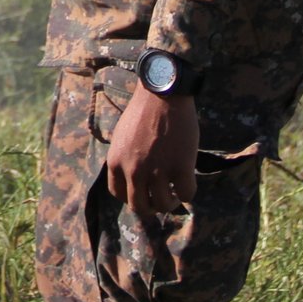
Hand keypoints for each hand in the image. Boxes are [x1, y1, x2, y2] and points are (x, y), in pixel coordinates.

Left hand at [105, 84, 198, 217]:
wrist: (163, 94)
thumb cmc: (143, 111)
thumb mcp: (122, 137)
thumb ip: (124, 158)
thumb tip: (132, 179)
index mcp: (115, 162)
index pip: (118, 194)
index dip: (131, 197)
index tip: (142, 194)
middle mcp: (133, 170)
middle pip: (140, 206)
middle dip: (151, 207)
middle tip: (160, 201)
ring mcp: (157, 170)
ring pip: (163, 204)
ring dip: (170, 202)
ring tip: (174, 194)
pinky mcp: (180, 167)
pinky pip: (185, 194)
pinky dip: (187, 193)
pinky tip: (187, 183)